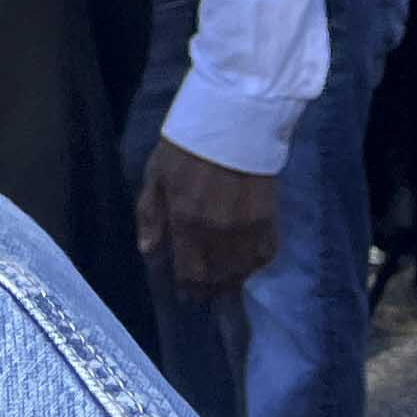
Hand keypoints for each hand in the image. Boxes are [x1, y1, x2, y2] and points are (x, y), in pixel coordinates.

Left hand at [136, 138, 282, 297]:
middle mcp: (217, 232)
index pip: (189, 272)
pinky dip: (254, 264)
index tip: (186, 292)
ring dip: (231, 282)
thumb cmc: (186, 147)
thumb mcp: (156, 175)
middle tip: (203, 293)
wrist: (232, 123)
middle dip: (209, 290)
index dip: (188, 288)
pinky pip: (264, 255)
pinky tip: (246, 265)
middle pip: (217, 278)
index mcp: (186, 220)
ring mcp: (246, 228)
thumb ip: (150, 214)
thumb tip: (148, 251)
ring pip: (241, 272)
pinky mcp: (269, 220)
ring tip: (223, 284)